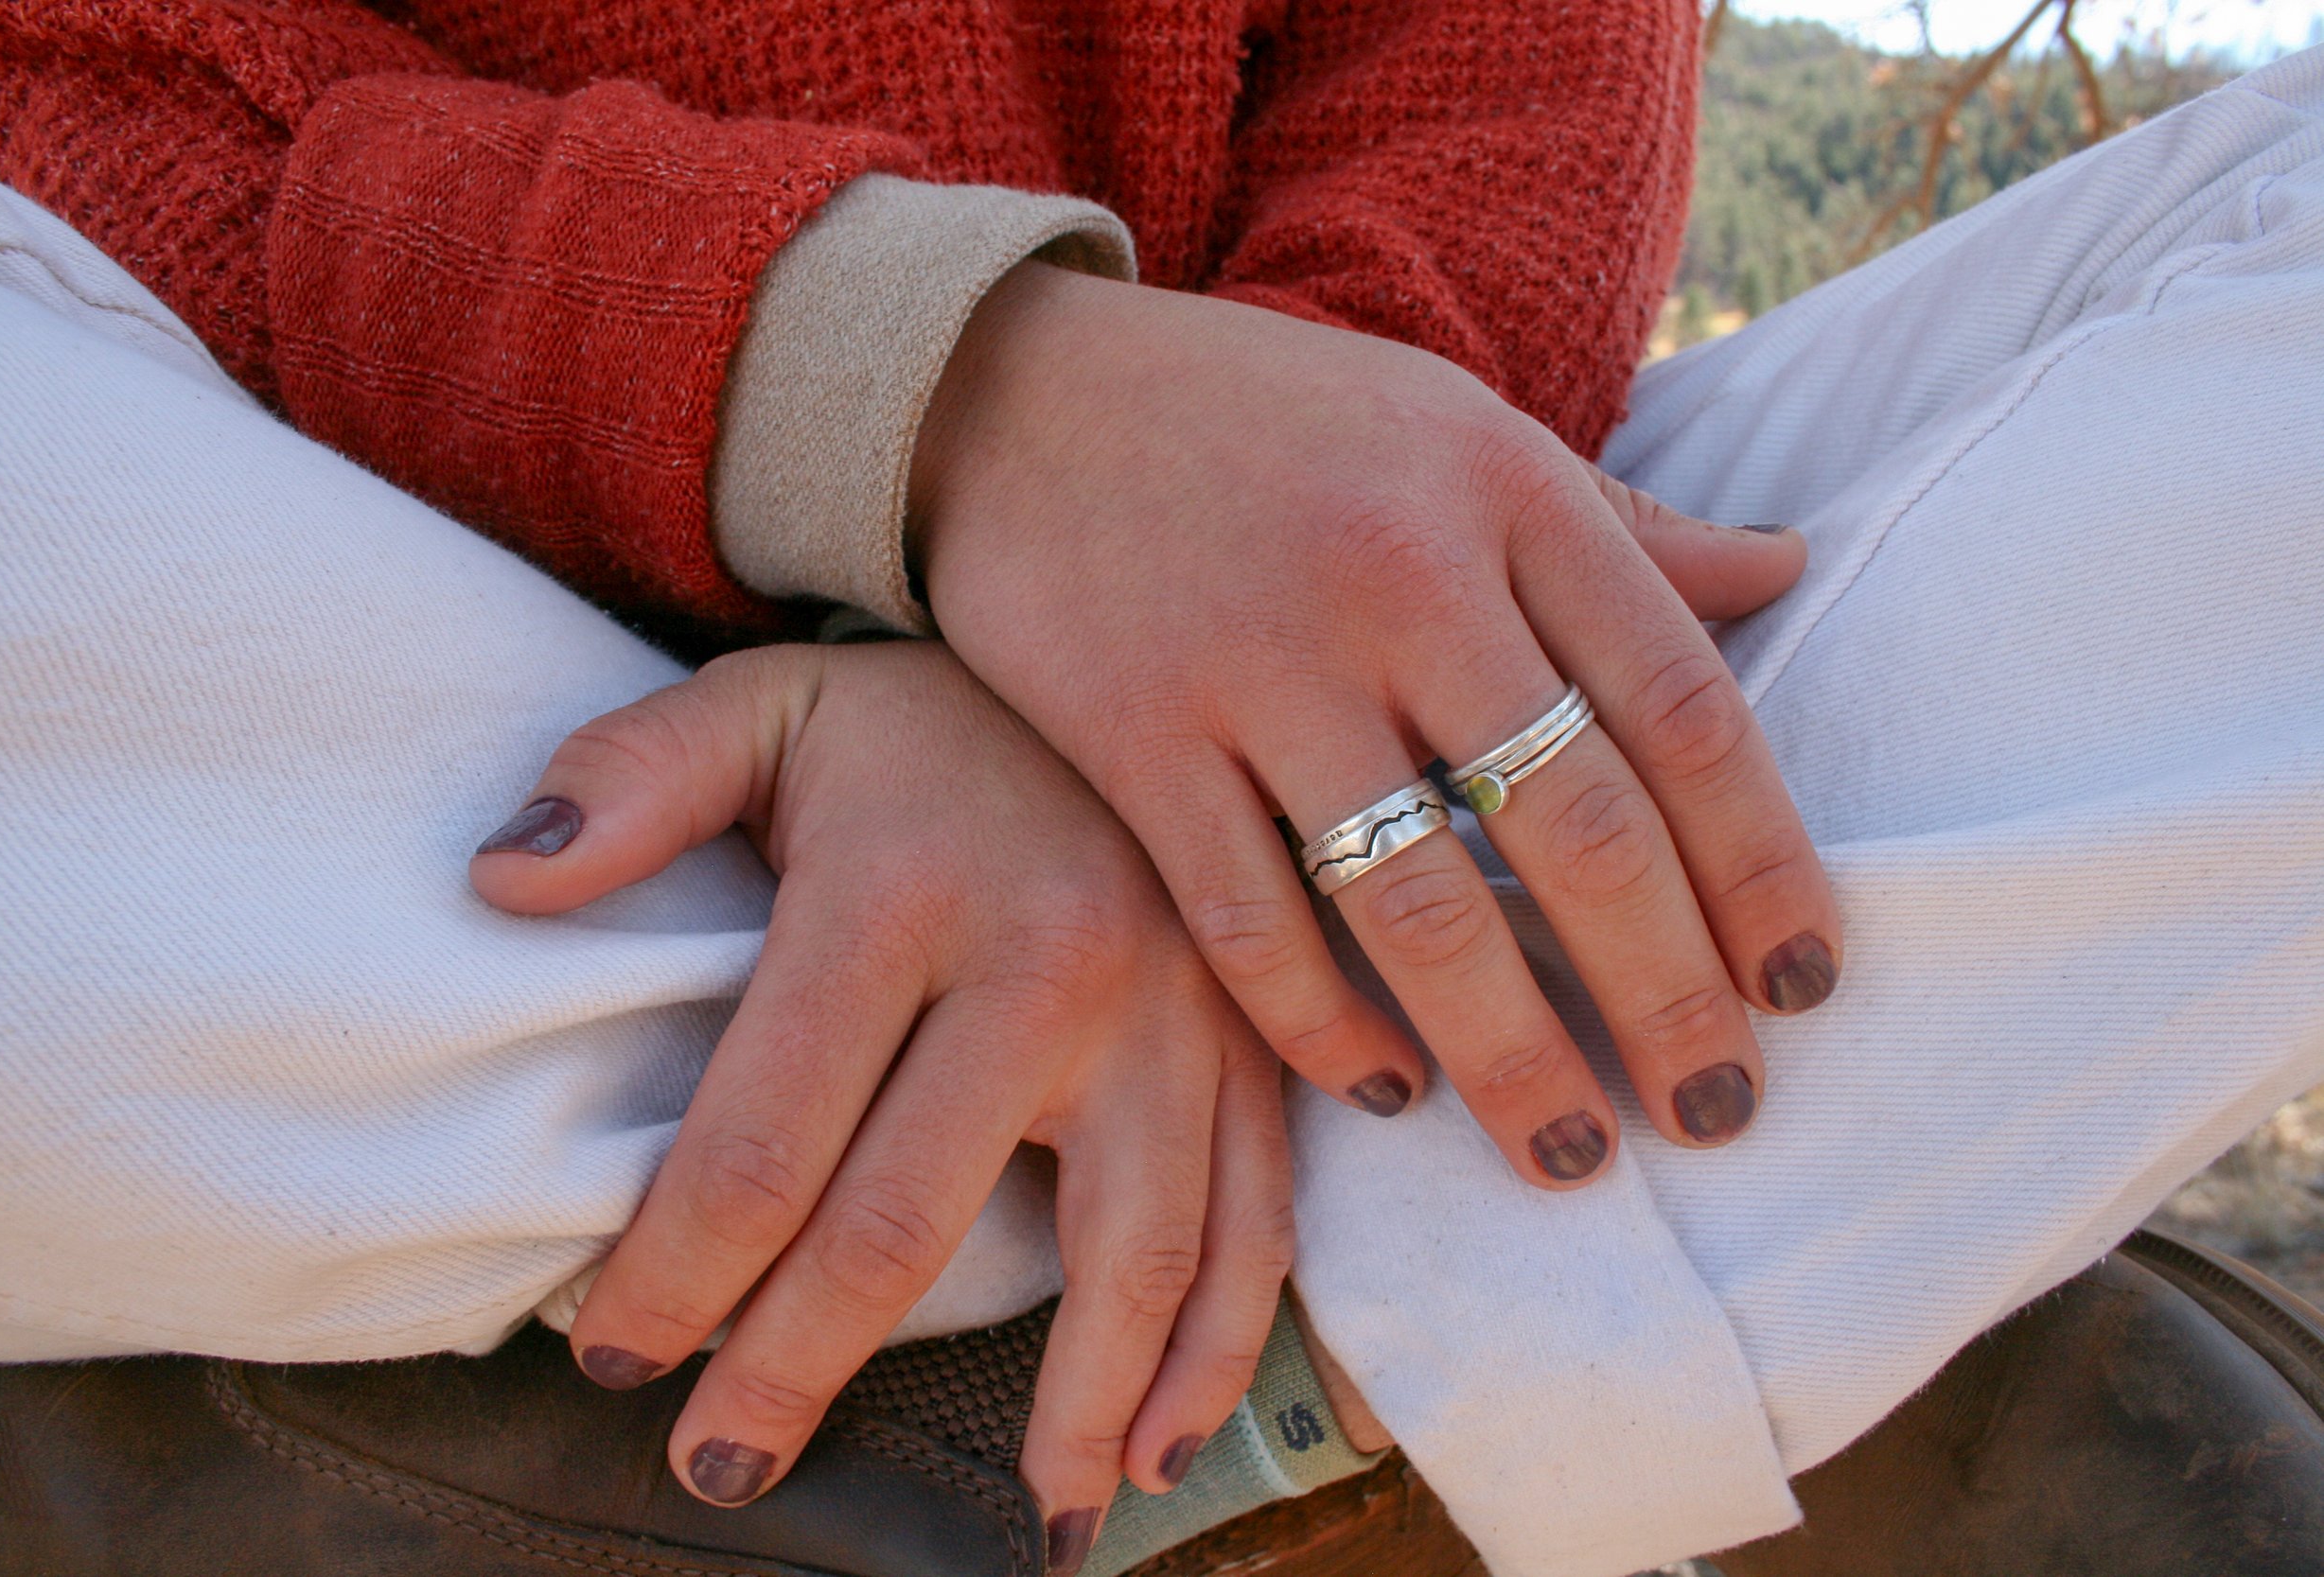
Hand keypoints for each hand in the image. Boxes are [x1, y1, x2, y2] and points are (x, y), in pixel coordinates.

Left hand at [471, 642, 1291, 1547]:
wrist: (1130, 652)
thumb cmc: (920, 715)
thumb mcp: (764, 704)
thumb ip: (631, 778)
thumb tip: (497, 883)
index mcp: (906, 885)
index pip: (765, 1132)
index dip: (675, 1270)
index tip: (616, 1355)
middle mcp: (1053, 959)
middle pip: (907, 1221)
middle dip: (797, 1365)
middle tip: (721, 1459)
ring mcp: (1176, 1011)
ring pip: (1122, 1255)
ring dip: (1063, 1406)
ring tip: (1021, 1518)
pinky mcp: (1253, 1045)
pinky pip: (1254, 1223)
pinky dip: (1215, 1352)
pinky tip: (1157, 1442)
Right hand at [912, 263, 1840, 1188]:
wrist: (1014, 390)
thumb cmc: (1269, 422)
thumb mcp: (1460, 430)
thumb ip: (1617, 522)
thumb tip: (1784, 572)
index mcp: (1508, 489)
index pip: (1682, 706)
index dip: (1761, 864)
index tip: (1803, 986)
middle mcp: (1402, 571)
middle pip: (1578, 824)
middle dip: (1668, 995)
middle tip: (1718, 1115)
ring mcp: (1260, 658)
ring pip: (1421, 905)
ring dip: (1513, 1055)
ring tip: (1572, 1156)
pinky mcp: (1133, 734)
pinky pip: (1249, 920)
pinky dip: (1324, 1023)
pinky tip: (1384, 1088)